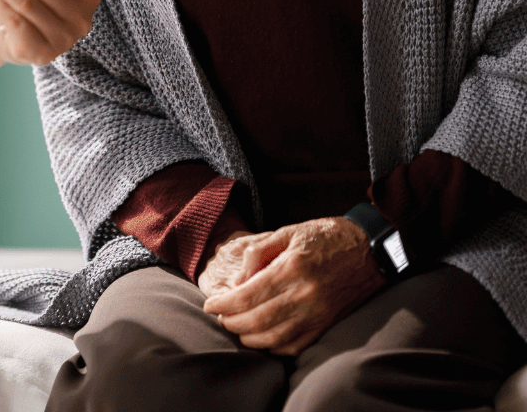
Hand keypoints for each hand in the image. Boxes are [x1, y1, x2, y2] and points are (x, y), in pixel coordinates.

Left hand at [201, 217, 384, 355]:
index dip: (224, 305)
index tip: (209, 306)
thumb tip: (237, 282)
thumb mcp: (286, 232)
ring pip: (275, 338)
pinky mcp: (328, 325)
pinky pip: (297, 345)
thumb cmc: (324, 236)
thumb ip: (257, 254)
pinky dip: (275, 347)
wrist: (370, 250)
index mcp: (292, 268)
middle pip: (258, 321)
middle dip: (232, 323)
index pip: (248, 296)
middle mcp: (304, 295)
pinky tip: (262, 339)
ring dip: (250, 338)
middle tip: (219, 317)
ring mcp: (318, 314)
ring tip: (235, 328)